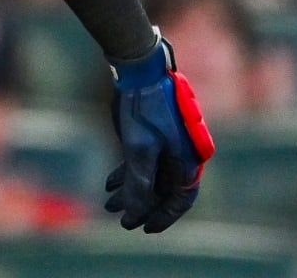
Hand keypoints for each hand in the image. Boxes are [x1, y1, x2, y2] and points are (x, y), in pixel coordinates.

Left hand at [104, 33, 214, 232]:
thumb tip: (135, 214)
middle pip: (163, 188)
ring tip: (108, 204)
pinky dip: (128, 173)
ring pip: (151, 175)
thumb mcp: (139, 149)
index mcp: (188, 159)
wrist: (139, 68)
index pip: (181, 198)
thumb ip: (139, 184)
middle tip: (121, 218)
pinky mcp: (153, 133)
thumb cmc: (143, 107)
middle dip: (140, 204)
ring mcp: (168, 143)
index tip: (144, 228)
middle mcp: (182, 153)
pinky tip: (110, 183)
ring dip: (131, 190)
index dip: (163, 216)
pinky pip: (144, 160)